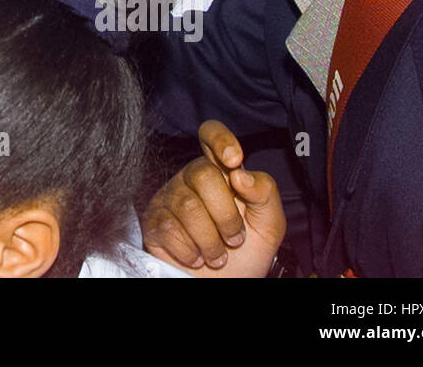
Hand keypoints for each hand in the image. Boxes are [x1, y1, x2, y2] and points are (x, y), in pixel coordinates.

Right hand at [142, 121, 286, 276]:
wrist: (223, 288)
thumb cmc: (245, 254)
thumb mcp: (269, 225)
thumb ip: (266, 193)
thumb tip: (240, 174)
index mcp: (220, 171)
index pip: (210, 134)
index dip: (220, 139)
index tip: (234, 160)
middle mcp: (190, 178)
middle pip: (204, 174)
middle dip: (226, 215)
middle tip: (235, 240)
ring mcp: (169, 198)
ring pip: (188, 206)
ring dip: (211, 241)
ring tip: (217, 255)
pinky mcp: (153, 221)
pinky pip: (169, 228)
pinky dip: (191, 251)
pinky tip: (195, 257)